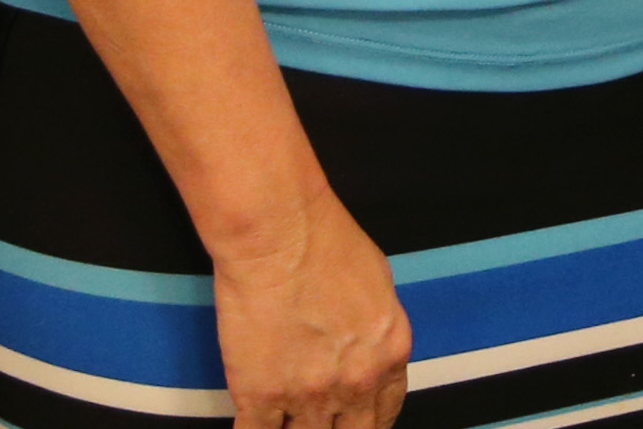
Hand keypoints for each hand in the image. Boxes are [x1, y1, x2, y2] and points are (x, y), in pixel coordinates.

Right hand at [213, 189, 410, 428]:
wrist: (279, 233)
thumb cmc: (326, 240)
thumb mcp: (379, 284)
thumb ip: (375, 330)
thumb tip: (364, 346)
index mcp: (389, 354)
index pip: (385, 413)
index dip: (367, 422)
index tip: (352, 421)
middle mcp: (355, 384)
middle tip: (318, 422)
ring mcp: (308, 395)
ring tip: (284, 420)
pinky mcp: (261, 396)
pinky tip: (253, 425)